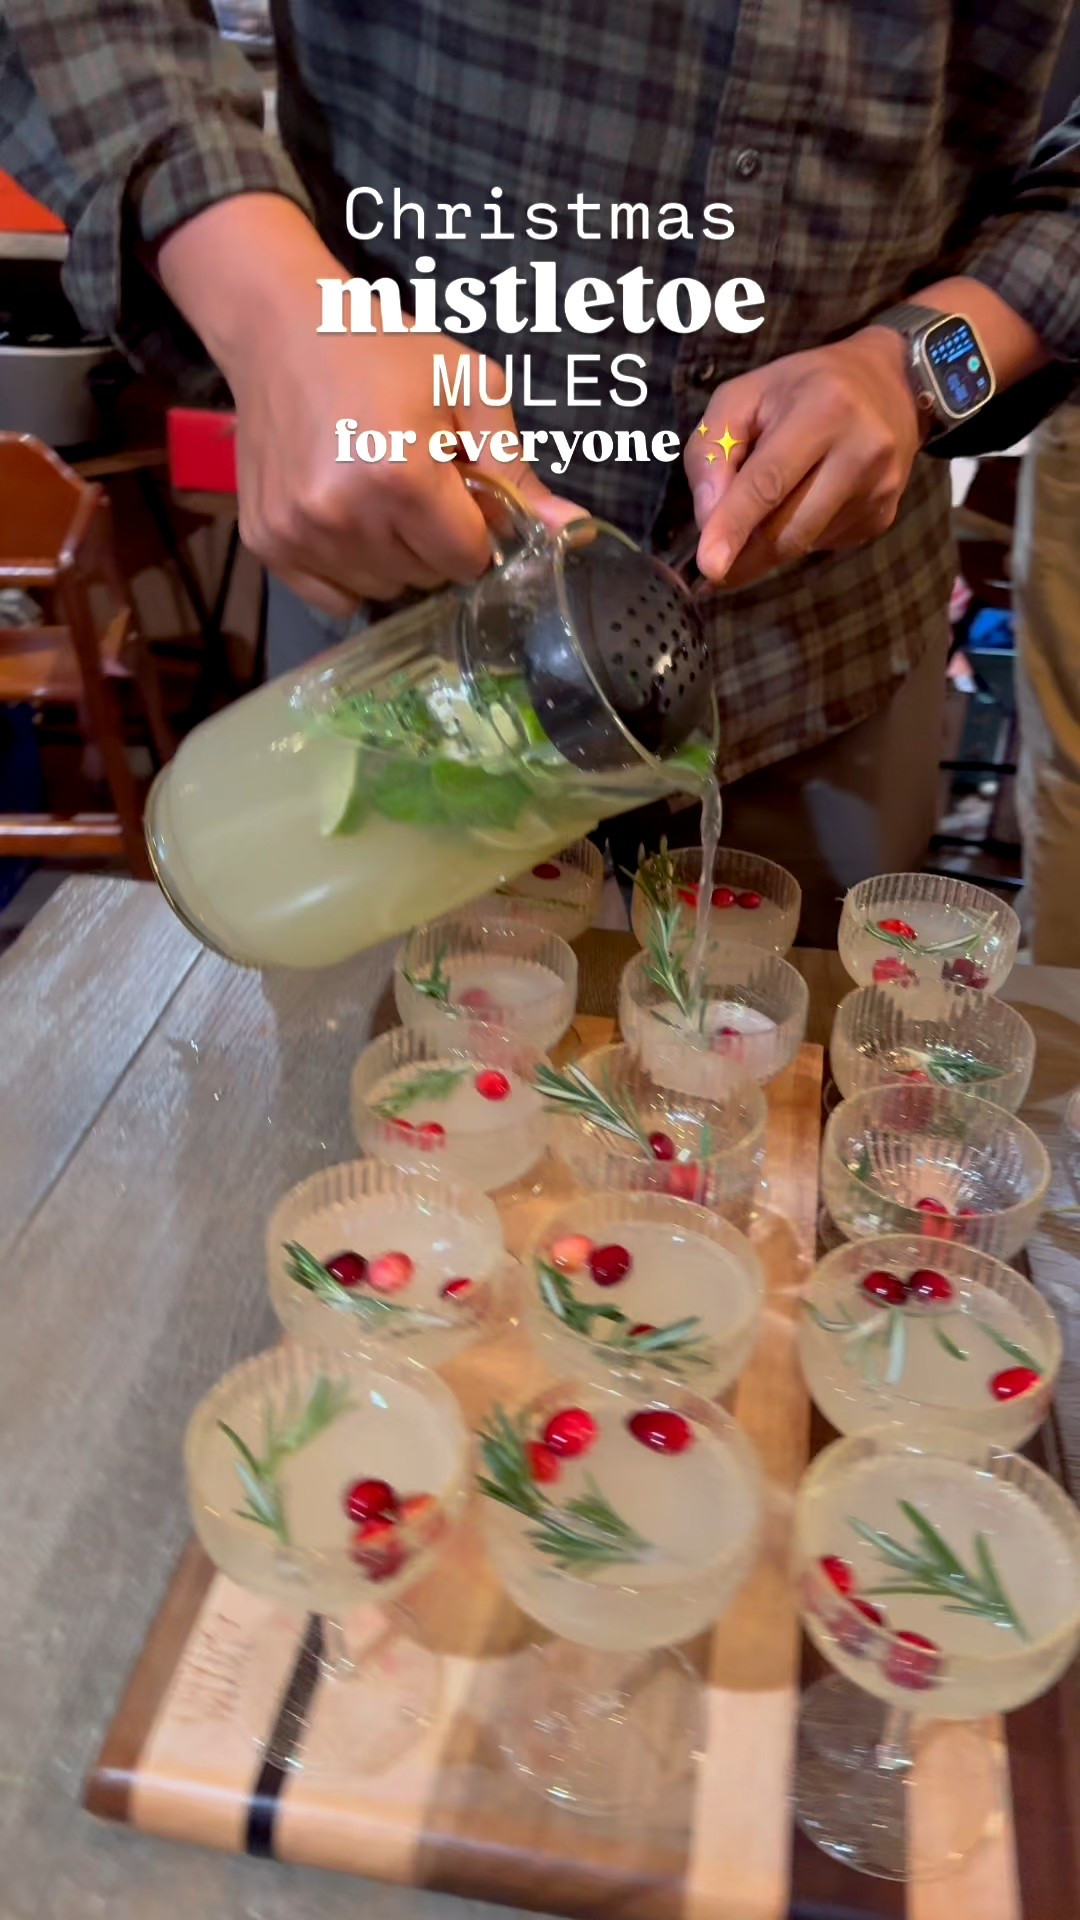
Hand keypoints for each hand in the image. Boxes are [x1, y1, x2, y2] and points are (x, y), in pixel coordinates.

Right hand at [158, 196, 578, 614]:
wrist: (281, 329)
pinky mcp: (268, 543)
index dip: (474, 530)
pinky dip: (350, 572)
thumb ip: (517, 468)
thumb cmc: (383, 349)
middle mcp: (345, 515)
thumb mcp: (467, 388)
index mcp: (401, 478)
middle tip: (415, 485)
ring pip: (383, 590)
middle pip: (426, 578)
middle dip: (434, 542)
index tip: (458, 493)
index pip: (467, 559)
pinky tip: (347, 520)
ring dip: (394, 558)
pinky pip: (334, 598)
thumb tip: (577, 530)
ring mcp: (300, 534)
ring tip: (378, 496)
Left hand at [684, 328, 923, 589]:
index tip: (709, 566)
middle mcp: (861, 452)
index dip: (735, 525)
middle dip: (743, 558)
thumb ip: (712, 448)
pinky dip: (799, 534)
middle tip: (712, 569)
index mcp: (824, 410)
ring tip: (765, 506)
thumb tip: (708, 519)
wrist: (891, 385)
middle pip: (788, 530)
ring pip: (803, 544)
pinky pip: (824, 544)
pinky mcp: (883, 516)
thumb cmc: (802, 388)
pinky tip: (805, 500)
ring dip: (768, 542)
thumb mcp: (744, 395)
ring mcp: (879, 490)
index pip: (769, 481)